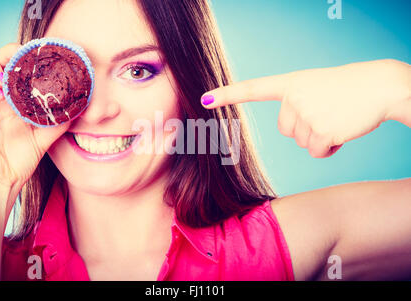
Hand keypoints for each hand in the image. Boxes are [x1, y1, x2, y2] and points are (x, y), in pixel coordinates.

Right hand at [0, 44, 69, 211]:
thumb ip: (59, 120)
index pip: (12, 67)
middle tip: (22, 59)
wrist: (3, 180)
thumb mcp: (45, 136)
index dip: (22, 56)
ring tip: (7, 78)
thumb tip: (79, 106)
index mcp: (11, 100)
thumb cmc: (21, 160)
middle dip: (7, 53)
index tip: (38, 55)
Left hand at [201, 59, 409, 157]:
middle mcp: (293, 98)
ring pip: (301, 142)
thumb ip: (297, 105)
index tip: (205, 99)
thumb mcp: (316, 88)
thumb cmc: (349, 89)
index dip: (228, 95)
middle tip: (327, 113)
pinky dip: (329, 148)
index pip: (253, 89)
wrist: (379, 86)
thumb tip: (294, 134)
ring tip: (337, 119)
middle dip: (305, 128)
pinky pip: (316, 152)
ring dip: (319, 137)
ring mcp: (305, 114)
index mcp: (291, 83)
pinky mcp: (319, 131)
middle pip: (286, 130)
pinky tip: (341, 131)